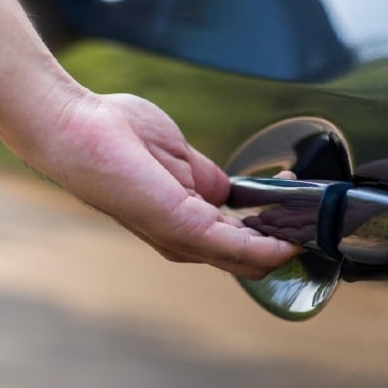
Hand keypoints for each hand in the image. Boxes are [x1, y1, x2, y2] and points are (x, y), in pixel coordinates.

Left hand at [25, 91, 299, 278]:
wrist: (76, 126)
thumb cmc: (114, 133)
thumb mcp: (178, 158)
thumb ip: (207, 181)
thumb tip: (233, 193)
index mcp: (182, 224)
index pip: (238, 244)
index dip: (273, 231)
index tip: (296, 203)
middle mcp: (182, 240)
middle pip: (249, 261)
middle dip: (286, 242)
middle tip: (311, 218)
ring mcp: (182, 237)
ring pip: (249, 260)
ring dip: (284, 245)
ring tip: (311, 225)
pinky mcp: (182, 226)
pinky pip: (237, 247)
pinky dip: (268, 246)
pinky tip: (290, 238)